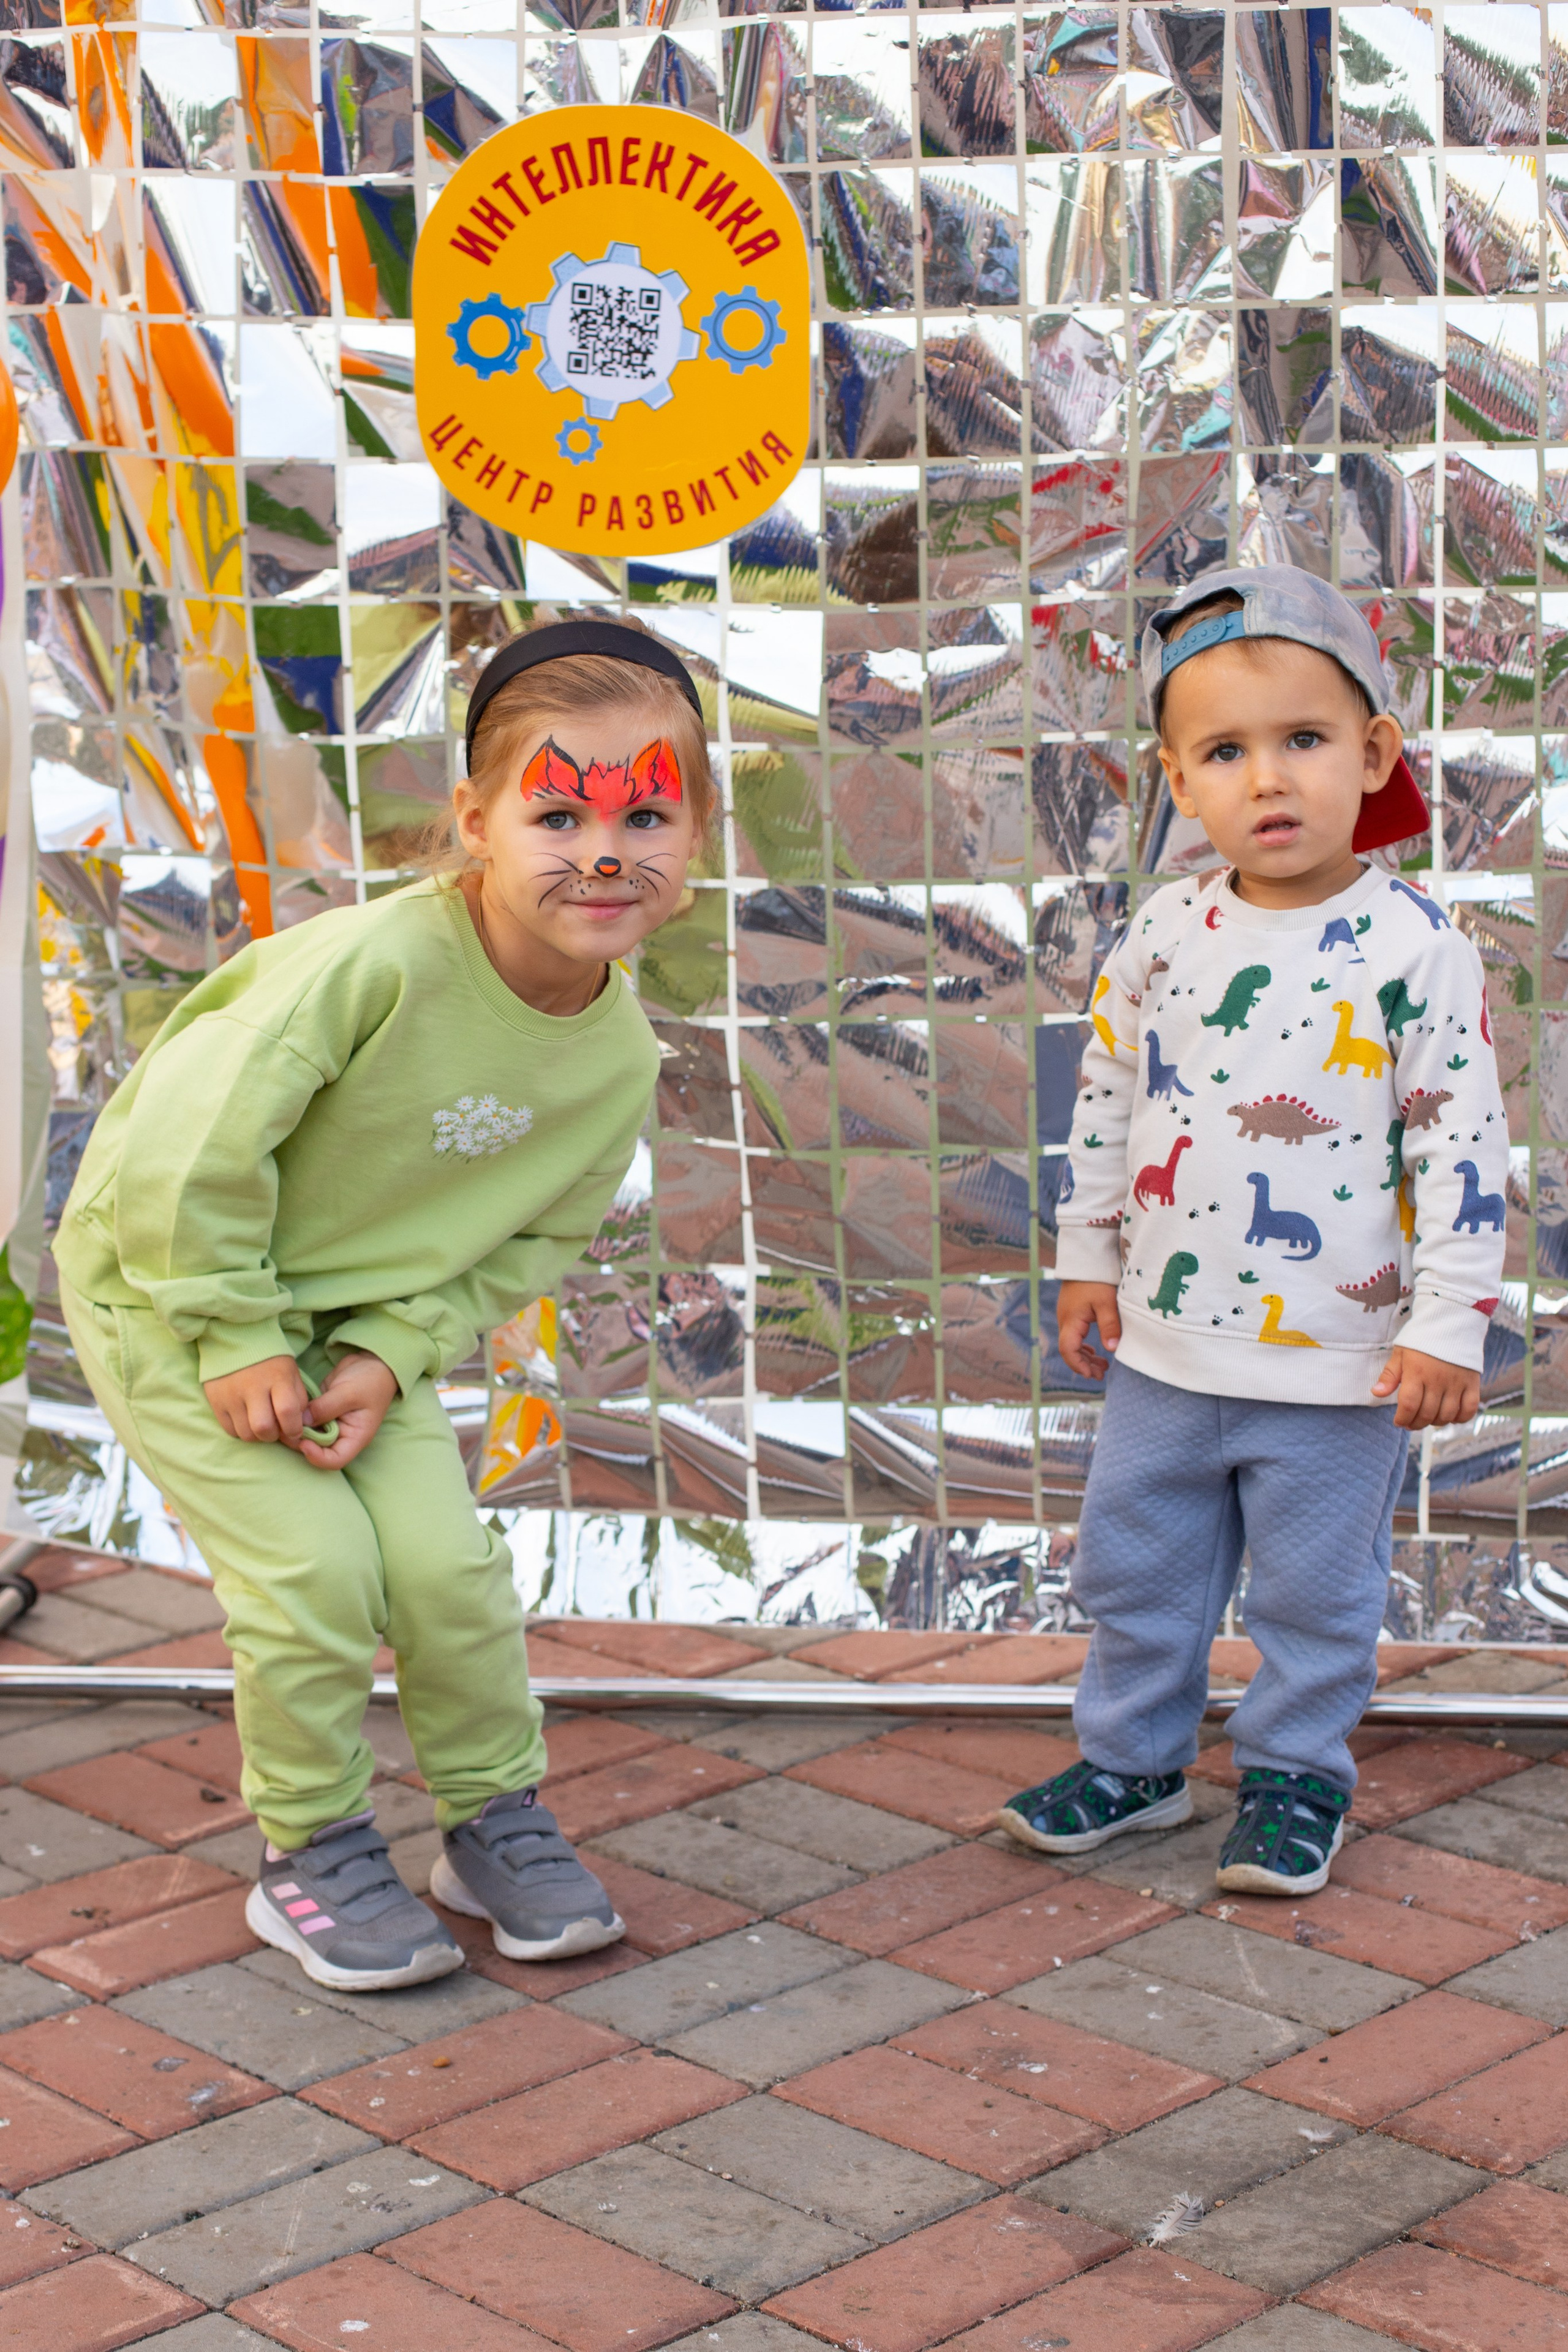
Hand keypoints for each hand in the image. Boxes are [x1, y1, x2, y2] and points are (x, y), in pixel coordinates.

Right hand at [203, 1355, 311, 1445]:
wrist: (236, 1341)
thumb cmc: (271, 1362)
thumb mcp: (292, 1375)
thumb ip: (299, 1402)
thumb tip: (297, 1433)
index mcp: (277, 1377)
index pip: (287, 1412)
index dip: (294, 1429)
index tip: (295, 1431)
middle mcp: (253, 1387)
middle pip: (263, 1428)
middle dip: (274, 1436)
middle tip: (276, 1428)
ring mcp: (231, 1395)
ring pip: (246, 1434)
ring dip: (257, 1436)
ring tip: (261, 1423)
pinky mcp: (216, 1401)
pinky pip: (230, 1430)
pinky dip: (241, 1431)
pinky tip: (246, 1420)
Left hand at [295, 1350, 398, 1470]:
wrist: (373, 1362)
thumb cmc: (370, 1380)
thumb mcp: (349, 1392)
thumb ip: (325, 1408)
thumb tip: (300, 1421)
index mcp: (355, 1437)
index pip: (335, 1460)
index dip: (317, 1457)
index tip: (304, 1443)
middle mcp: (342, 1435)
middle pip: (318, 1450)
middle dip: (301, 1443)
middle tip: (286, 1429)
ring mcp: (331, 1424)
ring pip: (309, 1436)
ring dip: (296, 1430)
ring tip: (284, 1417)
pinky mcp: (321, 1412)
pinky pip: (306, 1421)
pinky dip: (296, 1417)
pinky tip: (288, 1408)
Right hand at [1058, 1280, 1121, 1378]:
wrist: (1087, 1258)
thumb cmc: (1097, 1279)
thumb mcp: (1107, 1303)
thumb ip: (1109, 1326)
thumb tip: (1111, 1349)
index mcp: (1071, 1320)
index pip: (1068, 1350)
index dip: (1078, 1365)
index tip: (1092, 1374)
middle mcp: (1065, 1320)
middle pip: (1069, 1350)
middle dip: (1084, 1364)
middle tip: (1101, 1374)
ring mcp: (1068, 1316)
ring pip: (1072, 1343)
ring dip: (1085, 1356)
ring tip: (1102, 1365)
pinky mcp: (1072, 1311)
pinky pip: (1074, 1335)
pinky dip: (1083, 1346)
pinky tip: (1094, 1349)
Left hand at [1372, 1347, 1478, 1430]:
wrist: (1452, 1321)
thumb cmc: (1422, 1338)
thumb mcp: (1401, 1353)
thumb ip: (1390, 1375)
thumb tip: (1376, 1393)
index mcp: (1417, 1372)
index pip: (1409, 1405)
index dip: (1403, 1418)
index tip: (1398, 1421)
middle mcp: (1438, 1380)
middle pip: (1427, 1413)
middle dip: (1416, 1423)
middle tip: (1410, 1423)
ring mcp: (1457, 1383)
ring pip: (1447, 1415)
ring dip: (1435, 1423)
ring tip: (1428, 1419)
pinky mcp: (1472, 1383)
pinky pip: (1469, 1409)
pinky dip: (1460, 1418)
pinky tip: (1450, 1416)